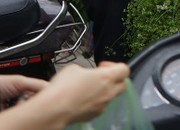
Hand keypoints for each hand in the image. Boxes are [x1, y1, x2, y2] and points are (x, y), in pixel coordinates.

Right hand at [0, 62, 129, 129]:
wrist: (54, 109)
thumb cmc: (63, 87)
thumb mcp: (74, 69)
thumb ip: (87, 70)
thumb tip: (87, 74)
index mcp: (107, 77)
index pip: (124, 69)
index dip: (115, 66)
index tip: (102, 66)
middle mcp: (109, 92)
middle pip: (123, 84)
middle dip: (114, 80)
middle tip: (101, 78)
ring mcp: (103, 105)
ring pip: (111, 96)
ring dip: (104, 91)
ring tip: (87, 89)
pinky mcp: (95, 115)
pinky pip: (100, 106)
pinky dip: (95, 102)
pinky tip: (81, 100)